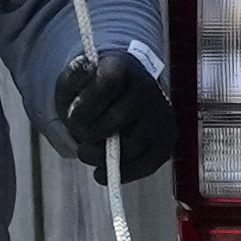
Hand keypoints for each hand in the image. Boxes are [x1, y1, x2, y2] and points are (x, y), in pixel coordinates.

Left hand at [50, 44, 173, 177]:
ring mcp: (160, 115)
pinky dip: (122, 173)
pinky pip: (146, 166)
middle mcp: (146, 89)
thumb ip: (74, 78)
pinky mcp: (166, 140)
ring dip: (101, 157)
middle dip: (89, 135)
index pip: (106, 84)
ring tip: (88, 152)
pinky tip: (102, 172)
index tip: (74, 115)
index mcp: (121, 68)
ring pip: (129, 148)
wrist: (119, 94)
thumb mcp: (74, 81)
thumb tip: (86, 67)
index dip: (86, 106)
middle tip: (81, 136)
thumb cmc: (92, 91)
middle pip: (115, 122)